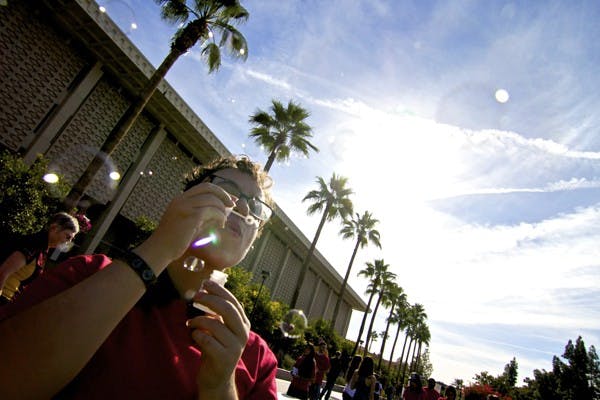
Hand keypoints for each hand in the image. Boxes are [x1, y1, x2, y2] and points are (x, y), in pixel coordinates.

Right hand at [135, 182, 234, 270]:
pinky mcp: (191, 217)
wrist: (159, 250)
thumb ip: (202, 215)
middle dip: (224, 195)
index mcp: (180, 199)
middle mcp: (182, 200)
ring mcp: (185, 206)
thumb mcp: (188, 223)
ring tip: (222, 221)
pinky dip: (220, 217)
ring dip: (221, 210)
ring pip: (212, 200)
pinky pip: (212, 211)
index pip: (204, 187)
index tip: (230, 199)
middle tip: (232, 205)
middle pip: (209, 188)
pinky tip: (220, 225)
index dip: (219, 191)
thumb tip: (221, 211)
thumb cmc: (173, 241)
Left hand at [187, 279, 249, 397]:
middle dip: (210, 300)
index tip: (205, 283)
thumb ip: (219, 313)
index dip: (219, 290)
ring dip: (198, 320)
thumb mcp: (221, 328)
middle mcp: (243, 334)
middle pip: (228, 310)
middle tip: (196, 296)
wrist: (217, 377)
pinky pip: (207, 340)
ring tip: (191, 323)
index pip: (233, 302)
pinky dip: (197, 334)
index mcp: (244, 324)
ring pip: (215, 324)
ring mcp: (235, 347)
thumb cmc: (216, 348)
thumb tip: (206, 290)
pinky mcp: (224, 358)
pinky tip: (194, 335)